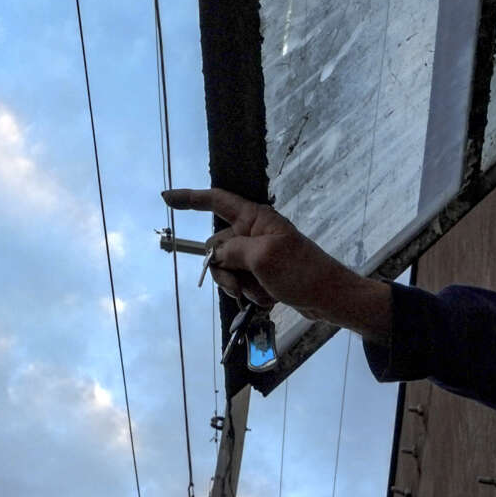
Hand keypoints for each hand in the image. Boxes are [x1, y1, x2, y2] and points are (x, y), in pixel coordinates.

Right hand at [160, 186, 391, 341]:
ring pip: (226, 269)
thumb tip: (215, 255)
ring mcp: (256, 255)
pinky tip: (269, 299)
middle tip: (240, 284)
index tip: (166, 197)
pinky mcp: (261, 274)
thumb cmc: (301, 271)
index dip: (190, 198)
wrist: (330, 298)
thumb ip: (232, 251)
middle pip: (217, 247)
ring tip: (262, 293)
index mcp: (254, 218)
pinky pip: (241, 283)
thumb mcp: (262, 257)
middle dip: (224, 269)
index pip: (215, 201)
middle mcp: (252, 233)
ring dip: (239, 285)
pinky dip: (251, 294)